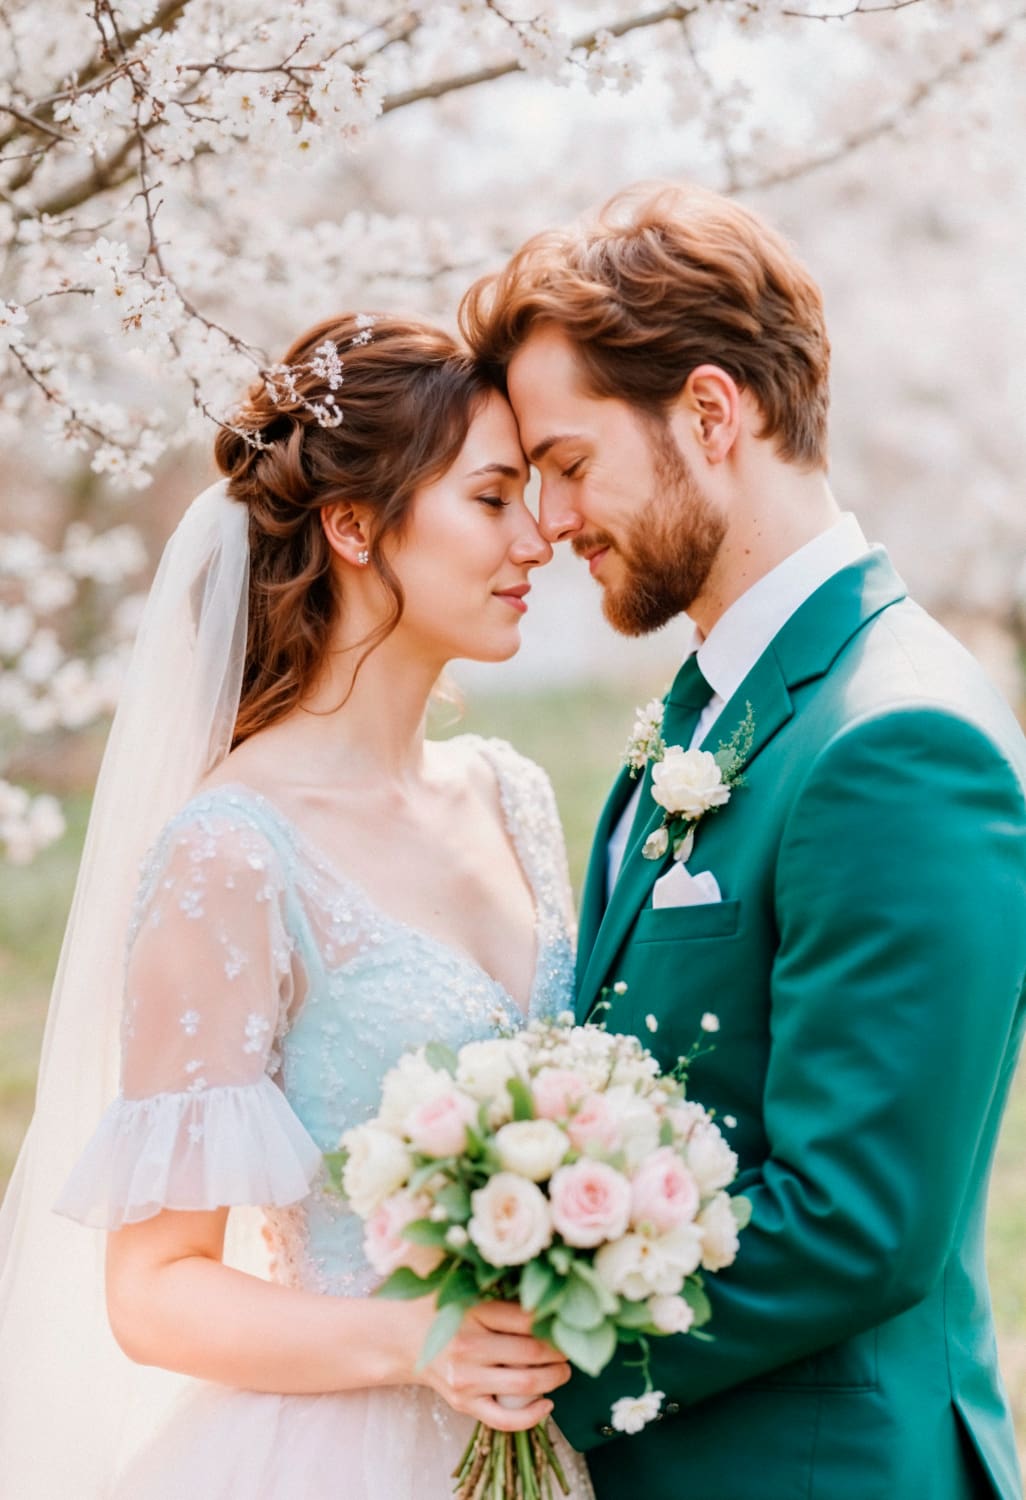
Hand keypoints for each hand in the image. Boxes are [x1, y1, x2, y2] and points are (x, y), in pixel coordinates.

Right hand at [414, 1300, 570, 1430]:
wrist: (403, 1338)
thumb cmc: (442, 1310)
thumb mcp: (468, 1293)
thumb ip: (503, 1297)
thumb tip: (550, 1305)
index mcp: (472, 1312)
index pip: (527, 1319)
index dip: (554, 1324)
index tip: (567, 1324)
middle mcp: (468, 1346)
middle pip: (531, 1352)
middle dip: (560, 1353)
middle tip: (570, 1349)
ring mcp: (465, 1379)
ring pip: (524, 1384)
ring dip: (553, 1379)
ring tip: (563, 1371)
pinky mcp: (464, 1403)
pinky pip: (503, 1419)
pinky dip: (531, 1416)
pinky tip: (547, 1405)